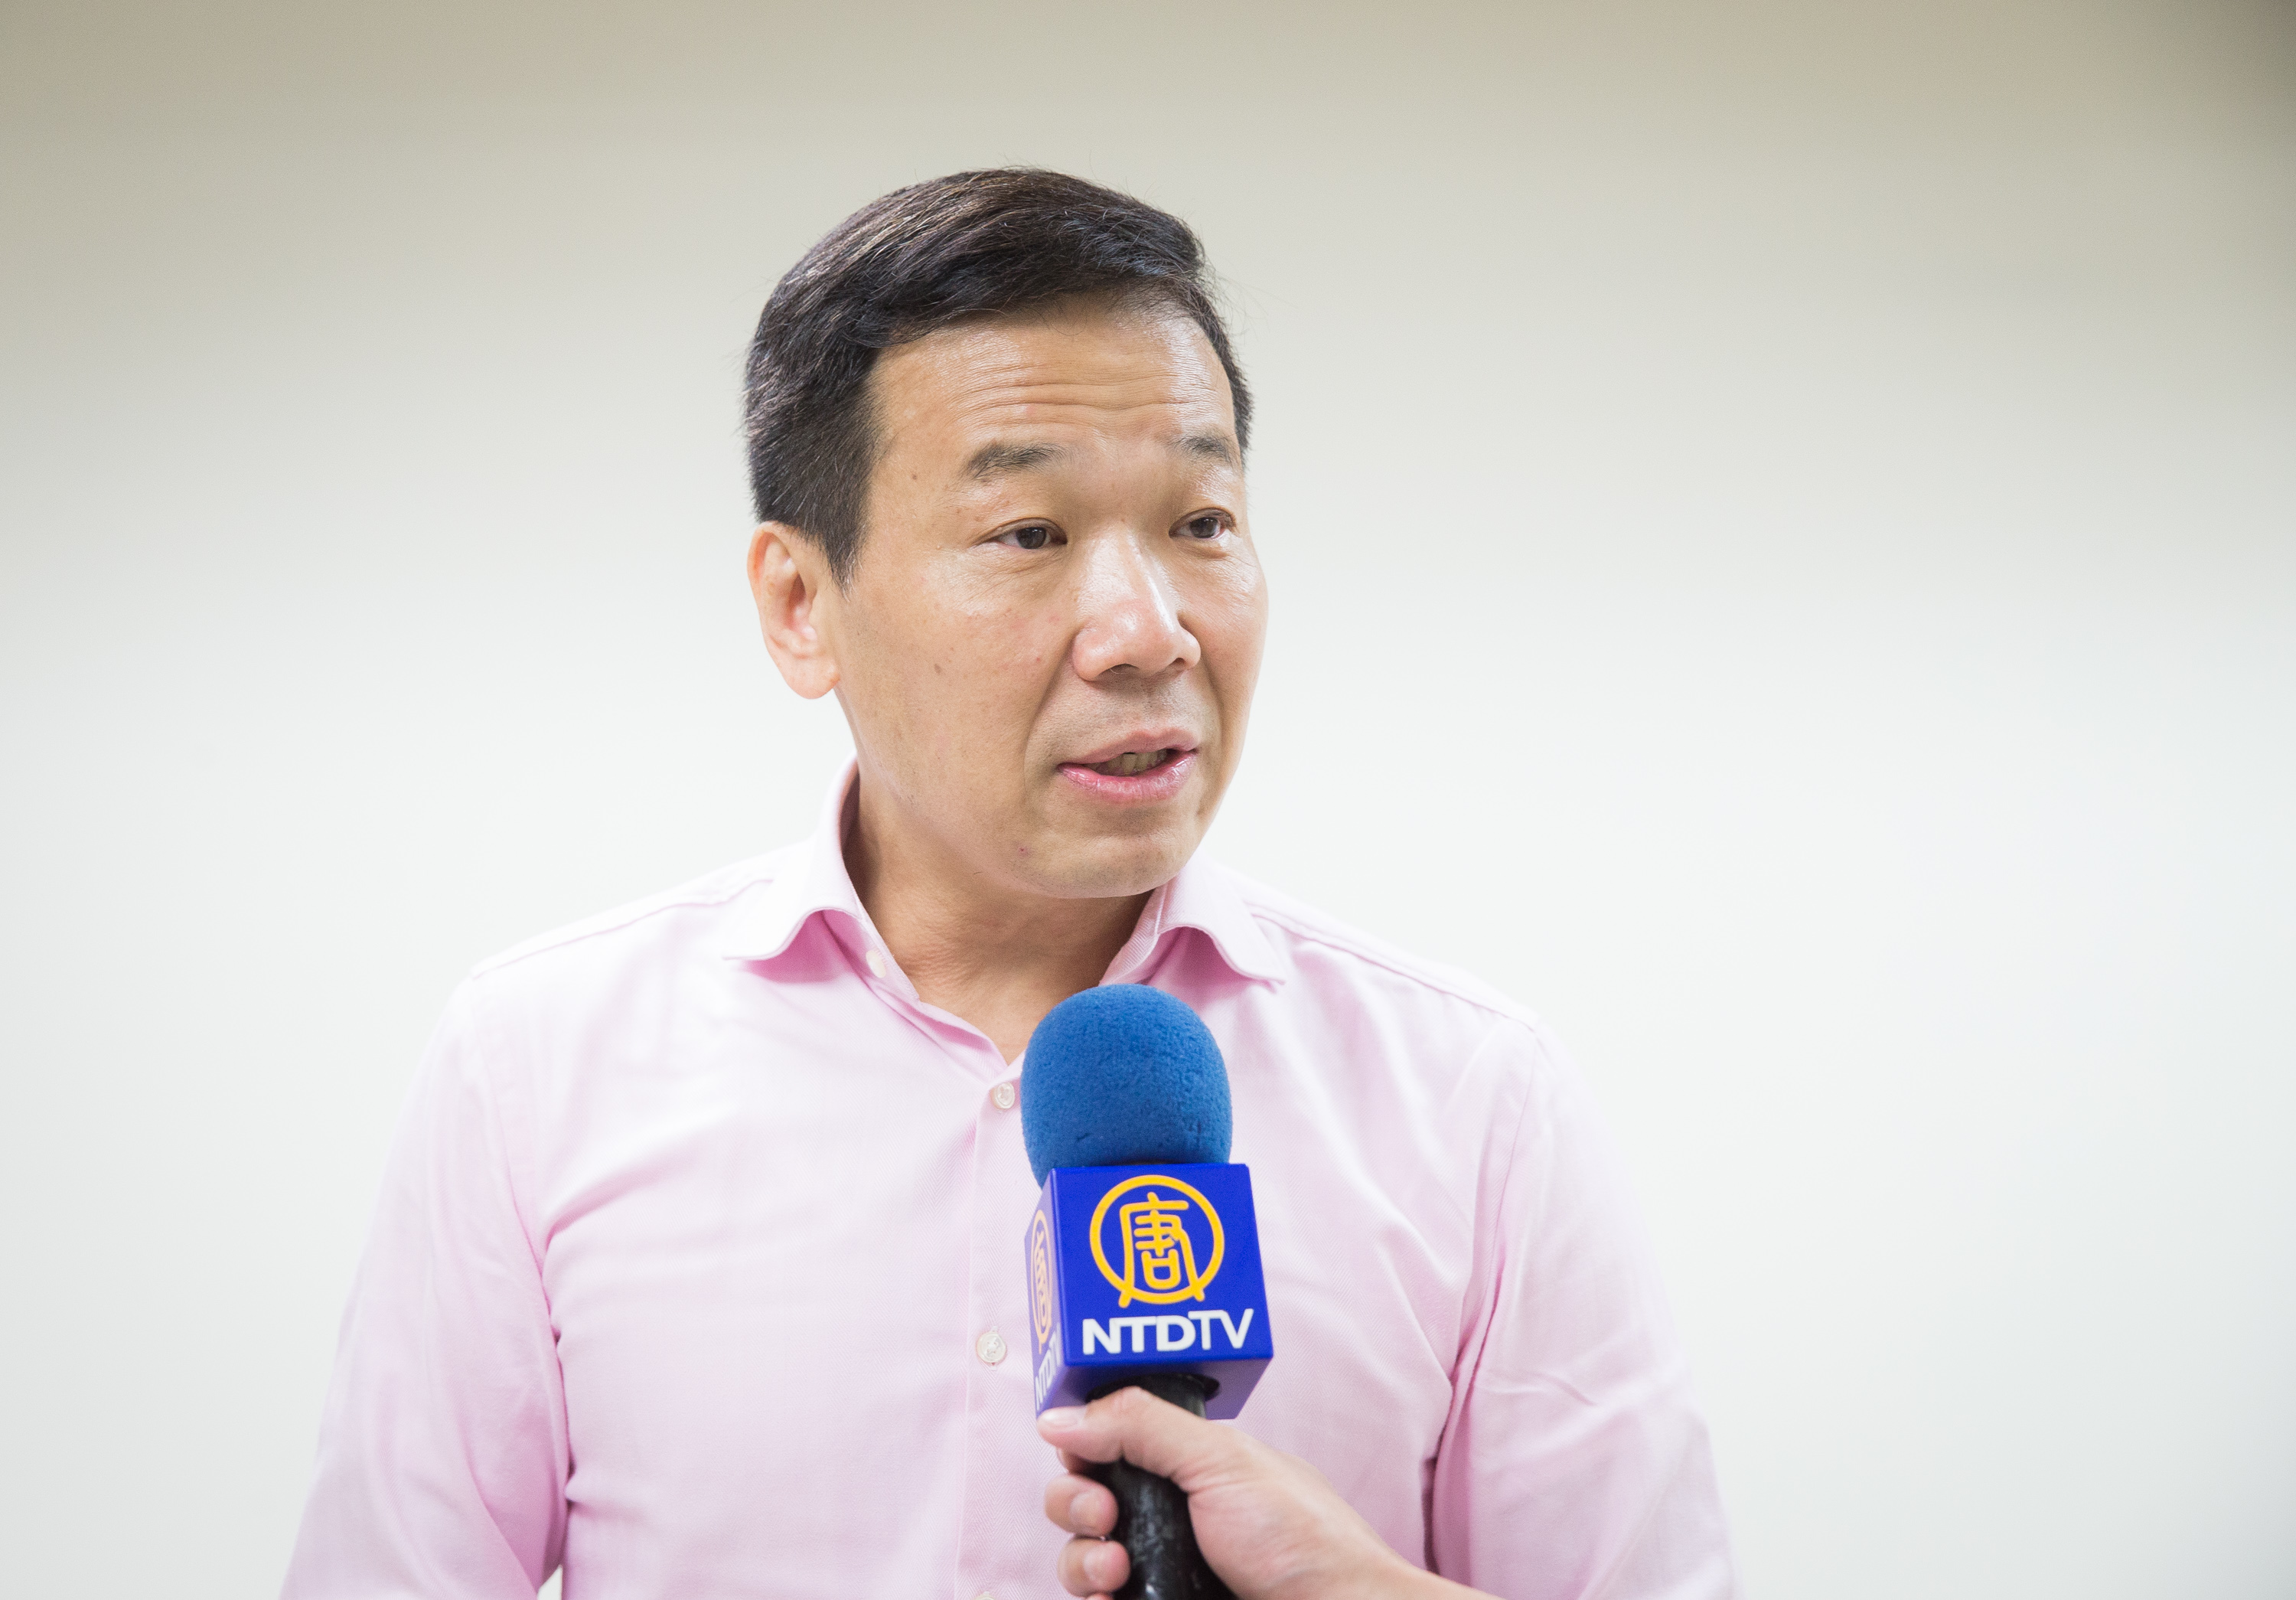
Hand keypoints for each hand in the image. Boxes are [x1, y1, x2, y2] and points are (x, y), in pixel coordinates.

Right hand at [1037, 1387, 1489, 1599]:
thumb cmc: (1300, 1538)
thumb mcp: (1220, 1460)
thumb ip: (1139, 1426)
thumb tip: (1059, 1415)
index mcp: (1183, 1463)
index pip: (1105, 1443)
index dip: (1081, 1448)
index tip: (1081, 1456)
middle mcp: (1166, 1513)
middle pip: (1080, 1499)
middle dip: (1075, 1503)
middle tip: (1105, 1514)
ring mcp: (1160, 1566)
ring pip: (1080, 1557)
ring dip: (1081, 1558)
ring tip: (1117, 1569)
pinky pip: (1098, 1599)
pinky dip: (1091, 1595)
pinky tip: (1110, 1594)